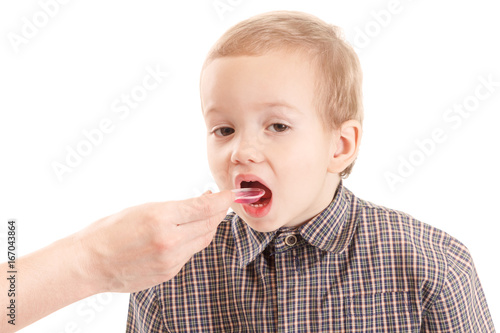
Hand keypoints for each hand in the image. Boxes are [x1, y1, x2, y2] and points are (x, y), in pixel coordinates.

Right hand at [74, 189, 234, 293]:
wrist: (90, 262)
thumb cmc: (111, 229)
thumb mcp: (144, 208)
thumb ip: (177, 208)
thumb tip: (202, 203)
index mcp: (161, 218)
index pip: (204, 208)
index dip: (223, 200)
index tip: (232, 194)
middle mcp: (169, 240)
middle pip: (209, 224)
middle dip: (219, 211)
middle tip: (220, 201)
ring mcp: (170, 260)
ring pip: (203, 240)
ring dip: (209, 226)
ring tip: (205, 214)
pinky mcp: (168, 273)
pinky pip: (190, 253)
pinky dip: (194, 241)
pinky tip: (188, 232)